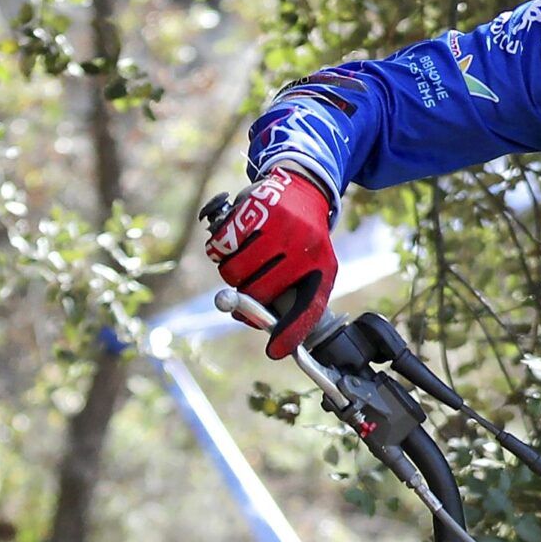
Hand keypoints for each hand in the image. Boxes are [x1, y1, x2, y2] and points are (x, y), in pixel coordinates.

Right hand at [203, 167, 335, 358]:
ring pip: (234, 272)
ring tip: (243, 261)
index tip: (274, 351)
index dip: (290, 332)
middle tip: (249, 283)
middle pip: (257, 293)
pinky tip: (232, 242)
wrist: (303, 190)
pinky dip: (219, 250)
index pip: (308, 307)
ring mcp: (278, 225)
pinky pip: (220, 246)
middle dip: (246, 294)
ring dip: (231, 273)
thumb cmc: (304, 243)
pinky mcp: (254, 207)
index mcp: (321, 266)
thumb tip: (266, 339)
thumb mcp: (311, 270)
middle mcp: (303, 246)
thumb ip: (290, 302)